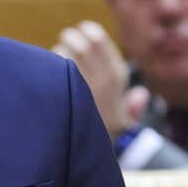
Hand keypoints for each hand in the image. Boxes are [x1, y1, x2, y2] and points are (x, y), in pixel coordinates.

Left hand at [52, 20, 145, 136]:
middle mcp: (104, 78)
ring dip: (58, 52)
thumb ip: (132, 109)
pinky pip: (54, 66)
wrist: (87, 155)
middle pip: (81, 40)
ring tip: (58, 63)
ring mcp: (84, 84)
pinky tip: (48, 76)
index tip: (81, 32)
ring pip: (65, 51)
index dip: (87, 31)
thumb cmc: (102, 137)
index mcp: (118, 77)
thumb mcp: (123, 127)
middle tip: (65, 42)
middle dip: (70, 37)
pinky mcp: (66, 91)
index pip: (99, 39)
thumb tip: (140, 94)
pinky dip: (48, 66)